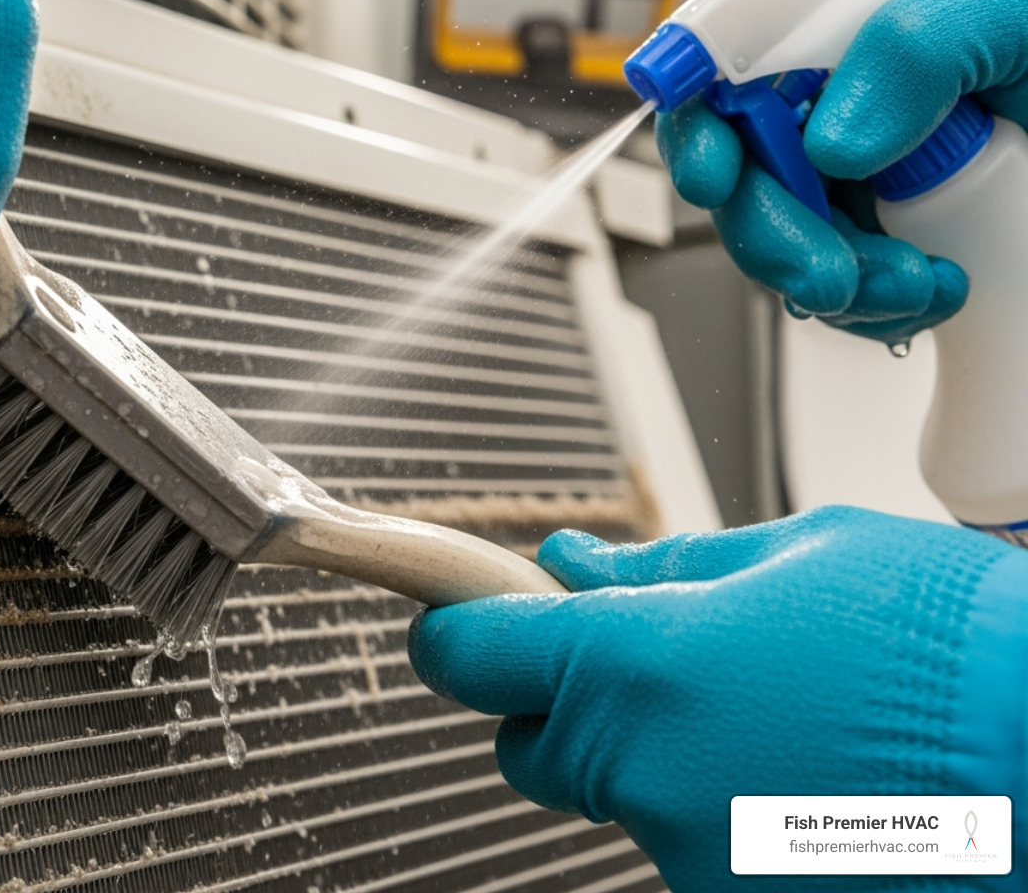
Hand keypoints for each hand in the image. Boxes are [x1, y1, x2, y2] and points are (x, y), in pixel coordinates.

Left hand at [408, 507, 1027, 891]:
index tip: (462, 615)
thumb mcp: (801, 554)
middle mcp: (645, 778)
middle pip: (532, 745)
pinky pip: (695, 845)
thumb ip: (663, 569)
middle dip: (569, 704)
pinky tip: (807, 777)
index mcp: (636, 666)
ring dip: (665, 759)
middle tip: (661, 663)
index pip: (467, 656)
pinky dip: (727, 812)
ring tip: (780, 719)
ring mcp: (694, 860)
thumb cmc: (955, 645)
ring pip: (623, 800)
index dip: (458, 628)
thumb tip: (574, 567)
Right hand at [657, 0, 1027, 345]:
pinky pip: (835, 287)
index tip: (716, 176)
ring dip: (833, 283)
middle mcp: (828, 95)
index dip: (699, 122)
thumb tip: (827, 142)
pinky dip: (872, 308)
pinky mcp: (877, 232)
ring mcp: (848, 170)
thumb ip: (912, 49)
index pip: (721, 65)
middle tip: (823, 275)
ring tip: (914, 285)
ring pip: (780, 242)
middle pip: (738, 170)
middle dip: (771, 232)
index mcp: (836, 19)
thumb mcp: (1005, 4)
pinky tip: (931, 289)